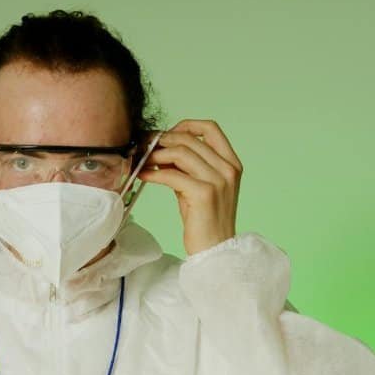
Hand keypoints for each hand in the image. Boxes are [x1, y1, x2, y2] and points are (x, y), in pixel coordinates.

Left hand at [137, 119, 241, 254]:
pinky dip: (153, 173)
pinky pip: (172, 175)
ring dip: (156, 154)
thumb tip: (159, 149)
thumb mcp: (199, 185)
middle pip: (190, 139)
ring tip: (143, 160)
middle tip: (144, 146)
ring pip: (180, 152)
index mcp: (232, 163)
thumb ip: (187, 166)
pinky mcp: (204, 193)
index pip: (210, 128)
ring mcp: (218, 180)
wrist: (214, 249)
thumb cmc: (204, 219)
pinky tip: (143, 176)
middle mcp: (228, 169)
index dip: (185, 125)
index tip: (167, 135)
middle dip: (163, 139)